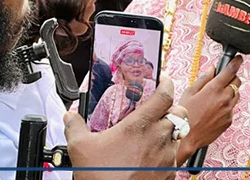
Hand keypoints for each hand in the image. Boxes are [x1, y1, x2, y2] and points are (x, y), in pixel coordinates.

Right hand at [65, 74, 186, 179]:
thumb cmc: (100, 177)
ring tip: (152, 134)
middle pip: (180, 113)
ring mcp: (167, 158)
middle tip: (160, 108)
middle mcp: (159, 139)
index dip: (166, 83)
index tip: (162, 79)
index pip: (165, 95)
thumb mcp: (80, 147)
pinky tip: (149, 156)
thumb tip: (70, 116)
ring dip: (169, 131)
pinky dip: (165, 153)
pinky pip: (173, 157)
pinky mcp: (169, 174)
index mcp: (141, 126)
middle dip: (172, 107)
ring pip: (178, 135)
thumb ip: (75, 126)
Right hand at [176, 56, 242, 163]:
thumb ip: (203, 79)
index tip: (238, 59)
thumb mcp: (190, 92)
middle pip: (237, 81)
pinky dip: (226, 105)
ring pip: (236, 94)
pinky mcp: (229, 120)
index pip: (230, 71)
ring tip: (215, 97)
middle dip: (231, 77)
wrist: (188, 137)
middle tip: (222, 80)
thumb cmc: (185, 115)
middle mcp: (224, 98)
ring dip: (230, 91)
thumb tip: (212, 69)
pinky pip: (232, 107)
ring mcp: (229, 110)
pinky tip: (214, 109)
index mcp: (214, 89)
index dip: (236, 62)